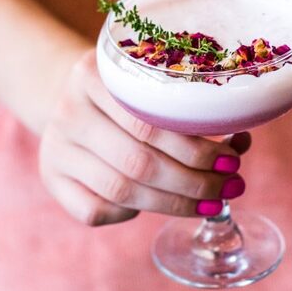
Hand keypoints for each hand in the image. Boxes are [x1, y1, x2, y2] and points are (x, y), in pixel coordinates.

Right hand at [39, 51, 250, 225]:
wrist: (70, 99)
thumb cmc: (126, 95)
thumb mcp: (148, 84)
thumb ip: (187, 109)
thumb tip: (240, 141)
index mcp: (92, 75)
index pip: (147, 122)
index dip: (195, 148)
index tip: (233, 159)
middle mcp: (69, 111)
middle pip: (137, 161)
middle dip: (194, 181)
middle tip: (232, 185)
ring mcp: (56, 148)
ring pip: (120, 191)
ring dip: (175, 203)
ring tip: (213, 202)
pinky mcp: (51, 179)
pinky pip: (94, 211)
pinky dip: (130, 215)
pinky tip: (156, 205)